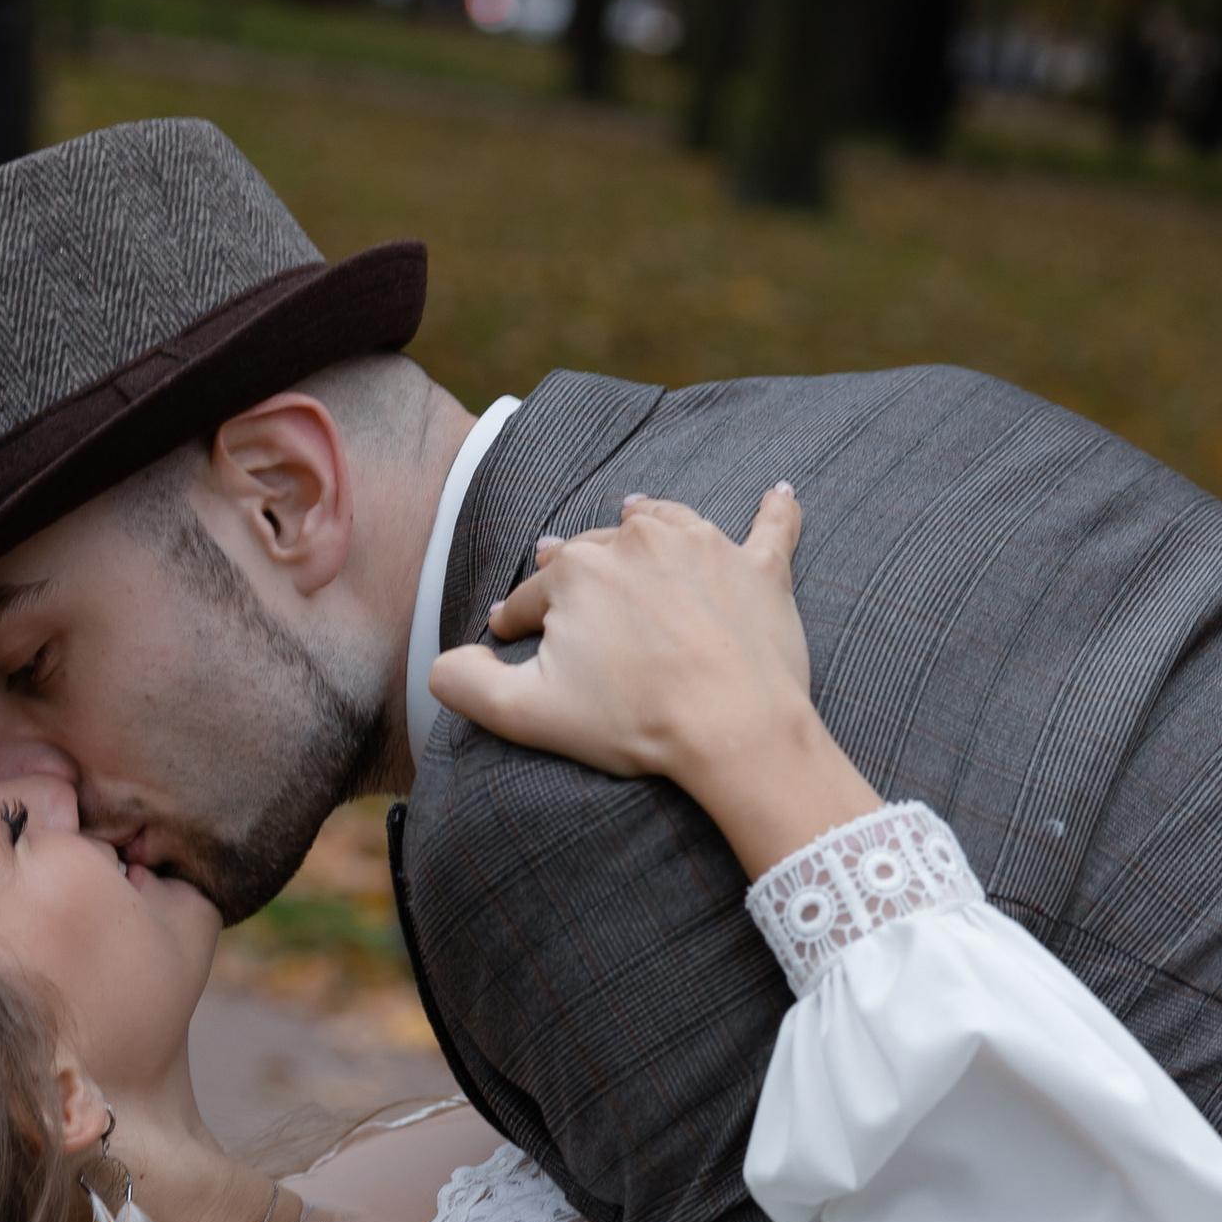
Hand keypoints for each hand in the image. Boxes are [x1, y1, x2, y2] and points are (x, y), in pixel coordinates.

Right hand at [427, 486, 882, 878]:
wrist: (733, 728)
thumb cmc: (633, 723)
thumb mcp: (529, 715)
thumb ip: (467, 687)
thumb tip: (440, 667)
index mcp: (576, 572)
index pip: (534, 595)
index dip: (518, 621)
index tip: (512, 638)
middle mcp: (635, 540)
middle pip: (594, 552)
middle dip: (576, 571)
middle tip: (573, 597)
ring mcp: (702, 546)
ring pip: (664, 522)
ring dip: (647, 523)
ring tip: (637, 518)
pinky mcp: (759, 568)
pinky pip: (772, 527)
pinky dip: (776, 511)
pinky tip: (782, 494)